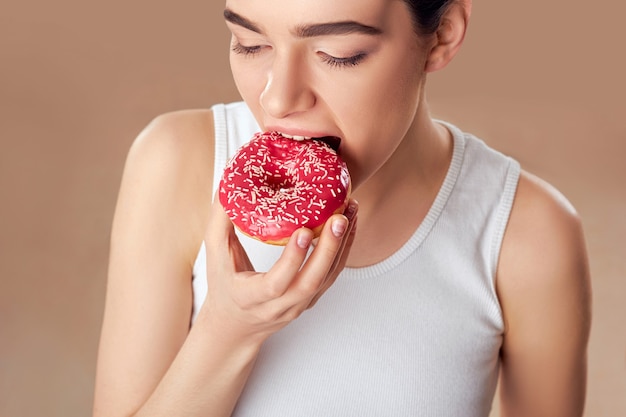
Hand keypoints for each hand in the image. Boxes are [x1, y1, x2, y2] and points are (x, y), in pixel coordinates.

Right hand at [202, 197, 357, 341]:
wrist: (236, 325)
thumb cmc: (224, 287)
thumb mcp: (216, 257)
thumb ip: (221, 221)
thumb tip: (228, 183)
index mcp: (250, 297)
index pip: (275, 284)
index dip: (292, 259)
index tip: (304, 231)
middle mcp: (279, 306)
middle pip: (311, 282)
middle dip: (329, 249)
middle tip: (339, 218)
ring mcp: (299, 305)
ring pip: (328, 278)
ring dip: (342, 244)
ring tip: (350, 212)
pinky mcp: (312, 299)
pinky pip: (333, 275)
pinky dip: (344, 249)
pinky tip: (350, 224)